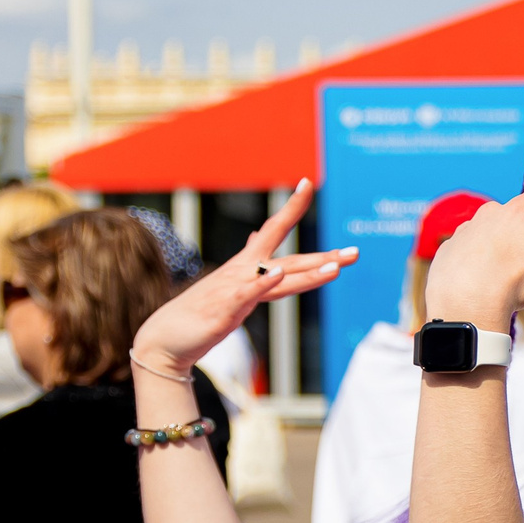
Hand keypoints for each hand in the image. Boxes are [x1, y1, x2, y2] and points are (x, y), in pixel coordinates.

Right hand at [133, 179, 357, 375]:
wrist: (167, 338)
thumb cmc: (203, 310)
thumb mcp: (232, 283)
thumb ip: (252, 264)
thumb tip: (258, 237)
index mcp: (247, 265)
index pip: (274, 230)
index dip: (292, 208)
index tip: (307, 184)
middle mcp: (244, 271)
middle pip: (291, 260)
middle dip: (325, 257)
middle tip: (356, 253)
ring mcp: (235, 288)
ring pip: (278, 277)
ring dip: (309, 273)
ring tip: (337, 268)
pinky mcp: (226, 307)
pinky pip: (249, 293)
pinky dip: (264, 283)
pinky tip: (278, 274)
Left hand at [423, 154, 523, 327]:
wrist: (467, 307)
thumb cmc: (518, 281)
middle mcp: (494, 211)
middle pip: (522, 214)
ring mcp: (469, 227)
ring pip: (496, 230)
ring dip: (505, 243)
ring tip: (510, 273)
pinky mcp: (451, 246)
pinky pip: (472, 246)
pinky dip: (481, 257)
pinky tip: (484, 277)